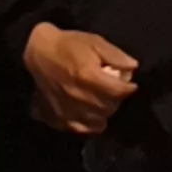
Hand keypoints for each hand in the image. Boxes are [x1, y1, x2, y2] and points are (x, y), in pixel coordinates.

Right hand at [22, 25, 138, 134]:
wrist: (39, 53)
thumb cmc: (69, 45)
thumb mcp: (95, 42)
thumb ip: (116, 55)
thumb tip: (133, 67)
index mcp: (89, 77)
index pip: (118, 91)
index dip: (128, 88)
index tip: (129, 84)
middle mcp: (79, 97)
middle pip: (109, 108)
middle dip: (116, 99)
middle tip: (114, 90)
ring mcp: (68, 110)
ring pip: (98, 121)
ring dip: (104, 111)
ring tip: (102, 101)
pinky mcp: (58, 118)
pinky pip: (81, 129)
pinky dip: (89, 124)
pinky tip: (90, 114)